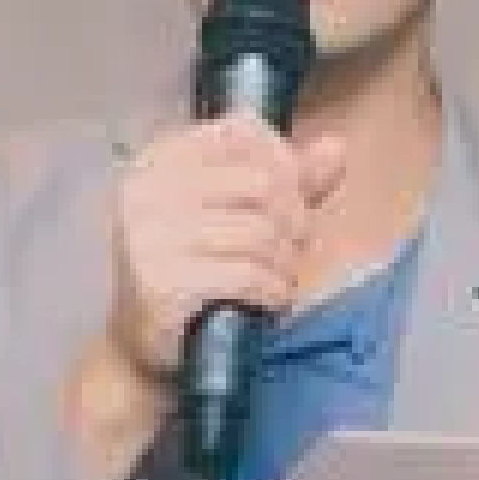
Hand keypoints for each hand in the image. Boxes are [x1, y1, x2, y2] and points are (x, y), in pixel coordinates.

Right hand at [108, 111, 345, 383]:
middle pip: (261, 182)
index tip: (291, 198)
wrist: (141, 349)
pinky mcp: (162, 284)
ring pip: (261, 231)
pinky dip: (274, 291)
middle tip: (291, 248)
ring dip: (286, 262)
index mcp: (160, 159)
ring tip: (279, 278)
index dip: (284, 162)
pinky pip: (248, 275)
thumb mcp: (237, 213)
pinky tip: (270, 301)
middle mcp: (147, 189)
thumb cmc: (194, 271)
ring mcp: (149, 236)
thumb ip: (287, 179)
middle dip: (294, 220)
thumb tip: (337, 148)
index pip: (241, 130)